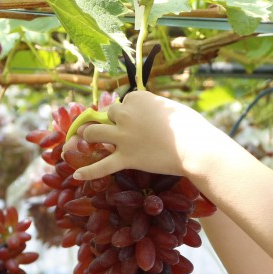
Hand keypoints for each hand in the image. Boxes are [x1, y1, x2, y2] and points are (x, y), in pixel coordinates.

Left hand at [70, 90, 231, 180]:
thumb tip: (146, 112)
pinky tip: (76, 176)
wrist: (196, 147)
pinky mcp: (126, 158)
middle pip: (108, 114)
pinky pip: (102, 166)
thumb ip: (153, 108)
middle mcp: (126, 114)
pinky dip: (88, 172)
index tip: (140, 118)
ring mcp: (123, 137)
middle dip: (113, 121)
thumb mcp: (170, 108)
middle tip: (122, 131)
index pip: (123, 101)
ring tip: (91, 141)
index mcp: (137, 97)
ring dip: (91, 136)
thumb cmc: (191, 127)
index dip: (129, 110)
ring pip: (93, 133)